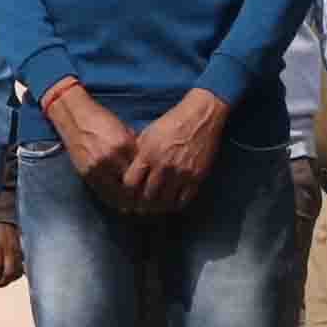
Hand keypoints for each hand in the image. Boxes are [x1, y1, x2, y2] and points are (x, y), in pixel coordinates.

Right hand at [45, 83, 143, 208]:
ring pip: (117, 195)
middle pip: (131, 187)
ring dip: (127, 204)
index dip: (150, 184)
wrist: (75, 118)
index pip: (142, 172)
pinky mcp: (87, 173)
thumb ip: (134, 150)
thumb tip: (146, 167)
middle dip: (140, 199)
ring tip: (135, 209)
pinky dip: (113, 200)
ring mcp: (98, 167)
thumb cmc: (101, 121)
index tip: (155, 192)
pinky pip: (103, 193)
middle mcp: (112, 158)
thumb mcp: (124, 132)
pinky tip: (120, 204)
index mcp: (125, 145)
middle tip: (148, 206)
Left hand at [123, 91, 229, 212]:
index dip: (126, 195)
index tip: (126, 199)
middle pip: (147, 196)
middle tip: (138, 210)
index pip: (130, 183)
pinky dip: (175, 206)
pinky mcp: (196, 176)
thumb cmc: (171, 123)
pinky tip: (170, 205)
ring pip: (164, 202)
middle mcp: (163, 165)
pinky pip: (183, 200)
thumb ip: (137, 153)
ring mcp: (181, 172)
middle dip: (140, 206)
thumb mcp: (148, 133)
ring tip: (153, 210)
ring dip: (157, 209)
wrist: (200, 117)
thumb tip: (125, 170)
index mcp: (148, 153)